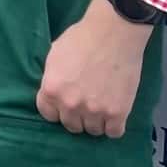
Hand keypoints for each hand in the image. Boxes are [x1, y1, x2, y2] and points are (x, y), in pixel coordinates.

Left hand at [36, 0, 153, 136]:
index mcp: (51, 89)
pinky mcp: (118, 113)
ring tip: (100, 108)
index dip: (56, 110)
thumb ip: (52, 78)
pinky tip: (113, 116)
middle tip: (84, 105)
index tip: (64, 104)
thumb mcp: (54, 56)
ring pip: (92, 131)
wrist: (113, 33)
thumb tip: (53, 93)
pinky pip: (114, 133)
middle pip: (71, 125)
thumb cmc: (81, 39)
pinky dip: (113, 126)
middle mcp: (70, 104)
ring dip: (95, 122)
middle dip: (76, 116)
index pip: (48, 115)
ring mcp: (95, 110)